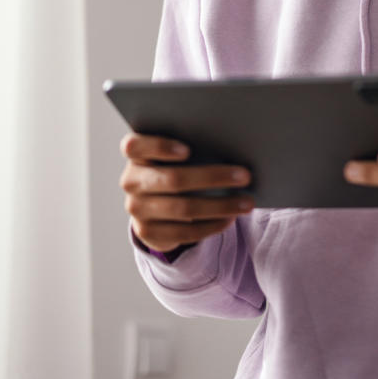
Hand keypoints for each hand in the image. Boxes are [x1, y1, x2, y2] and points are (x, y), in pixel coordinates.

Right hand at [120, 133, 253, 253]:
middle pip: (172, 179)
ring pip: (183, 209)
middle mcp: (131, 181)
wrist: (154, 203)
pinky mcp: (147, 233)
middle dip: (212, 177)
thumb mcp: (175, 154)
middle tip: (245, 176)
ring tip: (246, 202)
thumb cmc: (174, 166)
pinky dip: (211, 225)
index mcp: (136, 154)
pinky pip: (184, 232)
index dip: (159, 147)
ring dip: (220, 206)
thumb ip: (193, 146)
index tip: (188, 150)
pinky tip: (230, 218)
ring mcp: (137, 209)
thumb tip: (234, 146)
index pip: (135, 146)